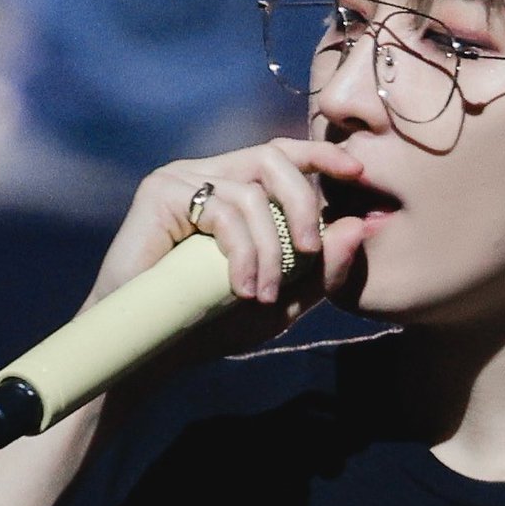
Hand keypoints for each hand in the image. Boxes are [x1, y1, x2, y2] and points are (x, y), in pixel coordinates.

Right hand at [89, 136, 368, 339]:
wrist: (147, 350)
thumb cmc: (206, 326)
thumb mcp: (279, 302)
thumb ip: (320, 271)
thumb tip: (358, 228)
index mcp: (233, 190)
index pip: (282, 156)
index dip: (320, 156)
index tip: (357, 173)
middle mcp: (207, 176)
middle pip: (273, 159)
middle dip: (302, 205)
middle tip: (310, 252)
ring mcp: (181, 180)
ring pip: (252, 193)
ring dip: (270, 250)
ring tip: (263, 296)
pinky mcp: (161, 193)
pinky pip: (224, 209)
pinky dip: (243, 252)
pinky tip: (240, 289)